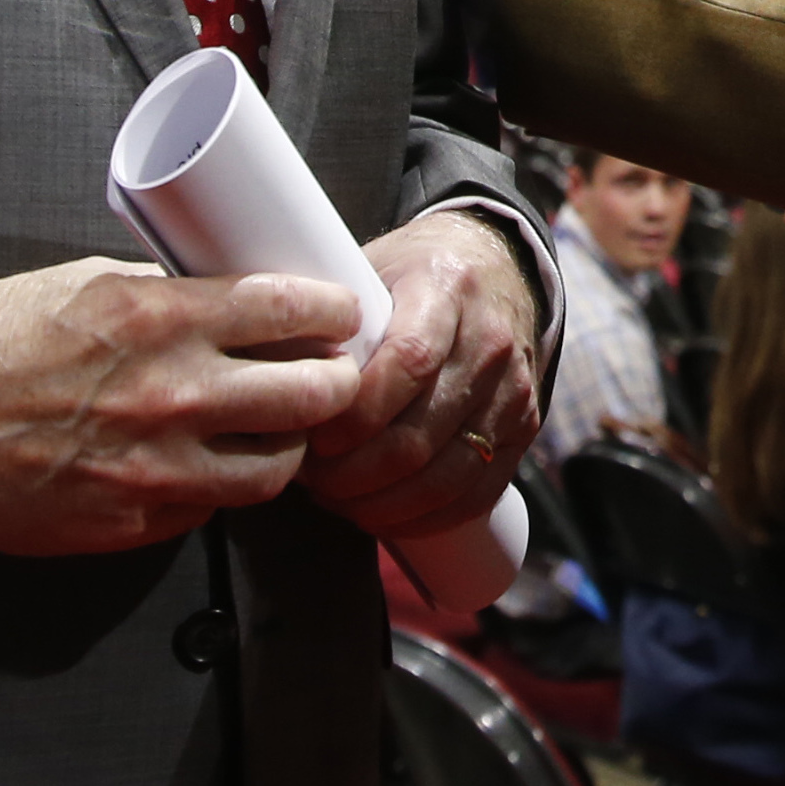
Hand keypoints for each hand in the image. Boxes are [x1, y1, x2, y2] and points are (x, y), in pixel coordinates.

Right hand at [0, 257, 366, 555]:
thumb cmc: (2, 339)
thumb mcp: (93, 285)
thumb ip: (170, 294)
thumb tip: (237, 296)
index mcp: (167, 318)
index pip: (294, 311)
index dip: (336, 311)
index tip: (345, 313)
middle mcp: (174, 393)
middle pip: (313, 396)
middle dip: (337, 382)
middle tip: (334, 374)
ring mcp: (157, 466)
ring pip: (276, 468)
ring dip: (291, 446)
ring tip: (282, 430)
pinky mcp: (133, 521)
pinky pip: (209, 509)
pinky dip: (220, 488)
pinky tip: (213, 466)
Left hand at [298, 209, 542, 541]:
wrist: (496, 266)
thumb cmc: (411, 277)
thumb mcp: (369, 271)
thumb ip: (326, 320)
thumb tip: (259, 377)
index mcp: (447, 289)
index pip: (410, 361)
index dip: (356, 414)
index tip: (313, 437)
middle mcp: (490, 340)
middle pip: (421, 434)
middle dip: (353, 474)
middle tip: (310, 481)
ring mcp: (513, 389)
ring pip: (447, 475)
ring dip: (382, 504)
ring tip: (338, 499)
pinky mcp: (525, 427)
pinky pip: (476, 494)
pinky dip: (424, 518)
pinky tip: (383, 514)